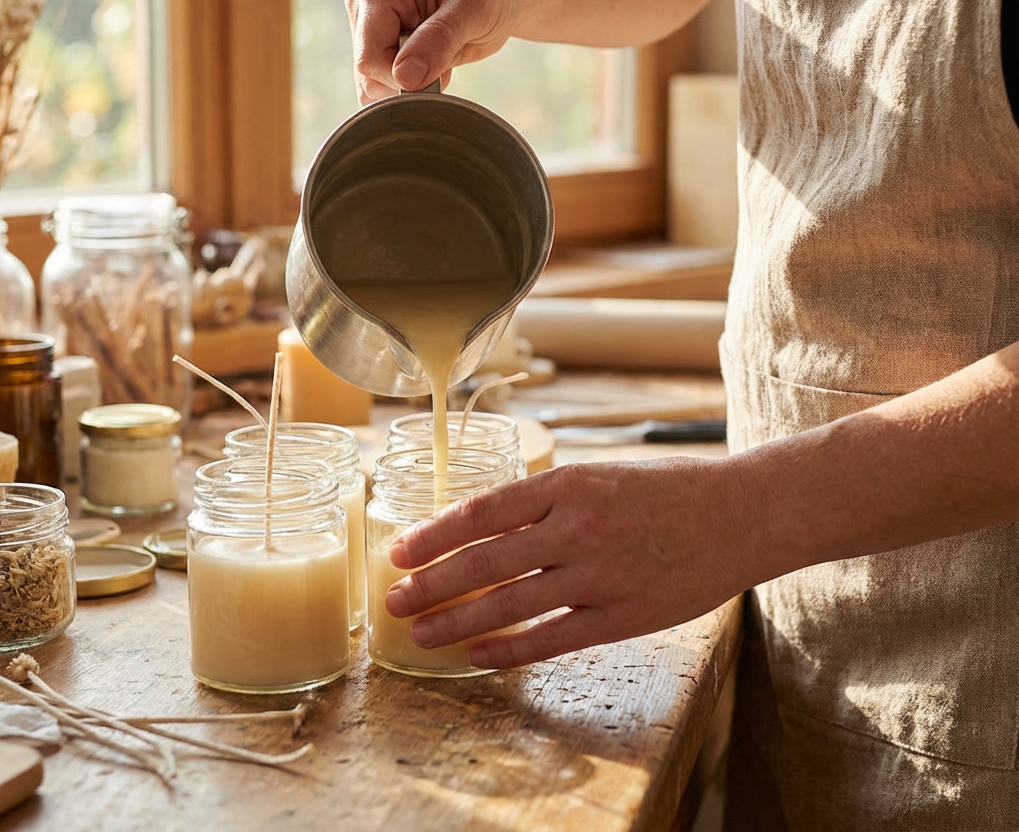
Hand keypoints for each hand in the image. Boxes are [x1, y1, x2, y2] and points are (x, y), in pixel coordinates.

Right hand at [344, 0, 528, 104]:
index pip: (370, 57)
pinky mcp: (381, 46)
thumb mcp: (475, 7)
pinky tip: (435, 65)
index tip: (442, 69)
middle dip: (410, 82)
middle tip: (448, 57)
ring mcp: (370, 28)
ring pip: (373, 85)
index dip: (403, 78)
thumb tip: (404, 78)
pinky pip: (383, 86)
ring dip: (413, 86)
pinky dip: (412, 88)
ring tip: (443, 57)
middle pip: (368, 74)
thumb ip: (439, 39)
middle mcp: (365, 5)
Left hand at [384, 457, 756, 668]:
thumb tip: (486, 521)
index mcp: (567, 485)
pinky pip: (551, 638)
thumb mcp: (601, 474)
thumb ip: (548, 499)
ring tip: (419, 632)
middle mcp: (576, 528)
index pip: (482, 511)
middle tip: (393, 599)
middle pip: (484, 560)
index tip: (400, 550)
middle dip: (430, 582)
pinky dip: (509, 649)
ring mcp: (598, 575)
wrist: (738, 514)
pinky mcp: (622, 616)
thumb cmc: (667, 489)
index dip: (434, 534)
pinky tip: (477, 656)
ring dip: (456, 621)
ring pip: (509, 603)